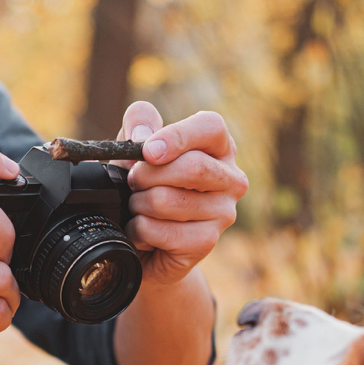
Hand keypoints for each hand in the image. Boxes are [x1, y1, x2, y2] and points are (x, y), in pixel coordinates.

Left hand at [117, 102, 247, 285]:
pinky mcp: (207, 241)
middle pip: (192, 167)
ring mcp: (223, 213)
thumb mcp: (137, 147)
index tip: (147, 151)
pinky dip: (139, 230)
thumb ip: (138, 123)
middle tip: (132, 183)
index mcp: (219, 148)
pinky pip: (161, 231)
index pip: (211, 128)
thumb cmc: (147, 186)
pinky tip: (142, 231)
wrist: (146, 240)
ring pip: (168, 200)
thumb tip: (142, 135)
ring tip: (137, 207)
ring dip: (138, 204)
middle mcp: (231, 179)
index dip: (176, 137)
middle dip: (147, 175)